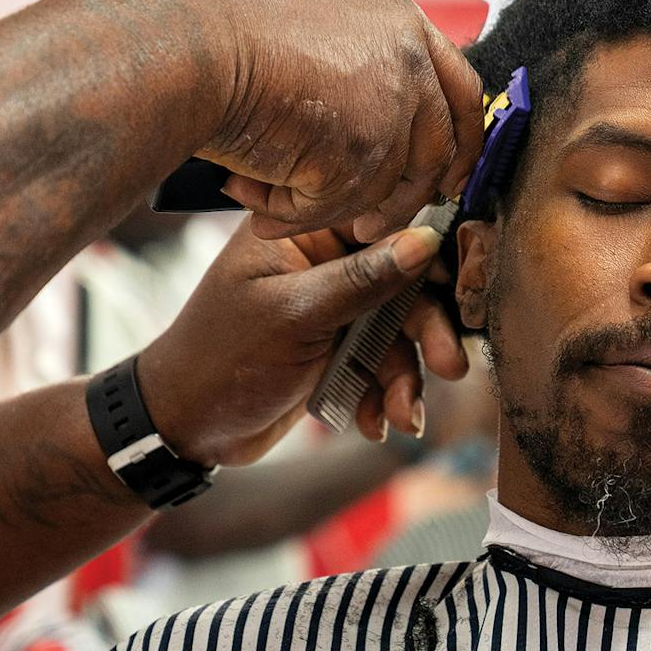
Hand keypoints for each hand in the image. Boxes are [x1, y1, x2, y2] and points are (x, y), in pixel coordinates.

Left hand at [138, 221, 471, 466]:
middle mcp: (324, 262)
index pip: (386, 222)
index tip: (464, 288)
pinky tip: (374, 425)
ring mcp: (332, 307)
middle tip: (450, 366)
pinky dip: (383, 396)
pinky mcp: (336, 349)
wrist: (186, 428)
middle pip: (405, 282)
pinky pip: (380, 366)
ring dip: (406, 378)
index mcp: (305, 232)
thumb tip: (426, 240)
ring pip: (398, 333)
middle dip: (426, 331)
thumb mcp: (295, 316)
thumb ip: (363, 280)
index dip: (432, 253)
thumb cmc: (222, 359)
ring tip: (405, 415)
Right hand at [168, 0, 486, 241]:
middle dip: (409, 198)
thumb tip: (386, 107)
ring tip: (281, 211)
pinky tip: (258, 212)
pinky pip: (339, 208)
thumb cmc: (225, 33)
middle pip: (437, 152)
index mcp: (404, 24)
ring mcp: (391, 109)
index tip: (448, 176)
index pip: (460, 93)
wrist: (191, 47)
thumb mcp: (317, 26)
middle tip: (370, 225)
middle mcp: (410, 63)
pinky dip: (296, 218)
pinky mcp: (362, 155)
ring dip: (336, 211)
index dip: (457, 142)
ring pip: (386, 191)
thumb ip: (360, 60)